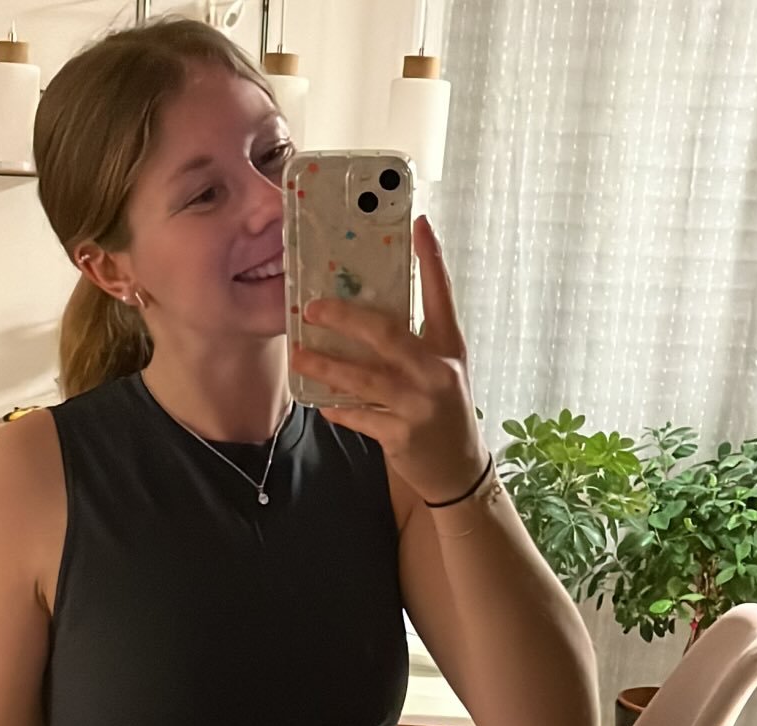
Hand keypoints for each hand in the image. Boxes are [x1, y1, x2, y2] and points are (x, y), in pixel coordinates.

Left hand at [289, 215, 488, 505]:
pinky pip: (358, 415)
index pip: (442, 295)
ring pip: (363, 377)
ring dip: (326, 365)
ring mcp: (419, 404)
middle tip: (312, 308)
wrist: (457, 469)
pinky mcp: (401, 434)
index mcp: (449, 347)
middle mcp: (437, 371)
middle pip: (387, 333)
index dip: (431, 259)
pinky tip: (319, 400)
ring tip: (299, 354)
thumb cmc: (443, 411)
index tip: (418, 224)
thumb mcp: (441, 371)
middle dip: (346, 318)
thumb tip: (364, 316)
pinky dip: (336, 407)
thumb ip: (413, 344)